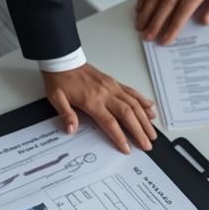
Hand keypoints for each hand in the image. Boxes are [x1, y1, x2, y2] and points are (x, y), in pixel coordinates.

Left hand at [43, 63, 157, 154]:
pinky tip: (150, 108)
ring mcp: (112, 87)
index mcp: (92, 101)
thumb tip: (71, 130)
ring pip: (134, 104)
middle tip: (147, 144)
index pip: (110, 122)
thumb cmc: (60, 80)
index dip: (120, 137)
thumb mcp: (56, 99)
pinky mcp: (114, 82)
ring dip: (145, 119)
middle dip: (140, 131)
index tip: (127, 148)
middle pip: (128, 114)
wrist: (64, 61)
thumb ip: (66, 115)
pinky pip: (132, 92)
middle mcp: (106, 94)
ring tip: (152, 132)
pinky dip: (143, 101)